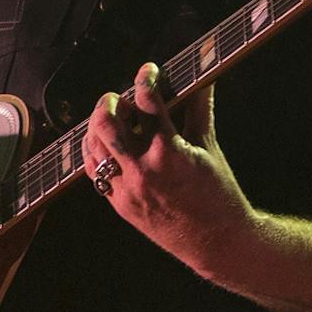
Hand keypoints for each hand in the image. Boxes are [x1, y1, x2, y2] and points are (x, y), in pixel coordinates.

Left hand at [81, 63, 251, 272]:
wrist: (217, 242)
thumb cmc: (219, 194)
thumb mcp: (209, 147)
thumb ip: (199, 109)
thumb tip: (203, 78)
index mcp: (169, 153)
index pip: (148, 103)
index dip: (146, 79)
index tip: (149, 70)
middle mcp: (143, 170)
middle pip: (107, 123)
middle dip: (109, 102)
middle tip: (120, 97)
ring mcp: (127, 189)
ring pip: (93, 147)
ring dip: (97, 126)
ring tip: (113, 118)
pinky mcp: (119, 204)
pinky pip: (93, 172)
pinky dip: (95, 152)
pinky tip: (106, 143)